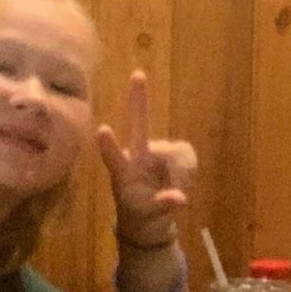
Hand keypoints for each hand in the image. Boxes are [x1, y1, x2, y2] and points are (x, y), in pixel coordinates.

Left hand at [95, 70, 198, 242]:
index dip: (109, 145)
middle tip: (137, 74)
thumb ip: (162, 206)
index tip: (102, 129)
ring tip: (178, 192)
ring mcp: (158, 152)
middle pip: (139, 124)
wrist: (149, 217)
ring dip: (183, 172)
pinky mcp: (175, 155)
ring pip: (178, 152)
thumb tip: (180, 198)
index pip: (114, 158)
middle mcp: (139, 155)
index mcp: (123, 171)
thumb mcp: (147, 215)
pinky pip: (188, 157)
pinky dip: (189, 173)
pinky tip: (183, 185)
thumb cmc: (140, 212)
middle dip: (139, 100)